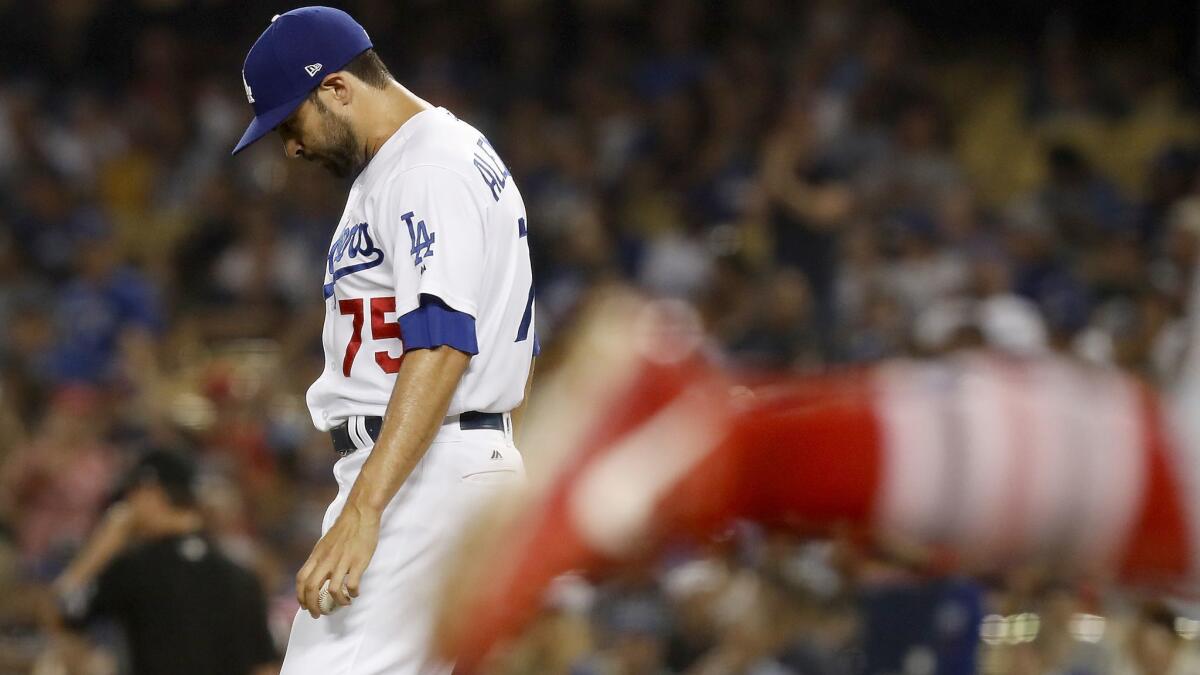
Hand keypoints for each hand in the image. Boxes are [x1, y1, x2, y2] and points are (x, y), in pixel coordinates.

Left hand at [295, 503, 380, 617]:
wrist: (360, 514)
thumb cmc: (344, 528)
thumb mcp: (325, 543)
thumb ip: (320, 558)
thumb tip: (316, 574)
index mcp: (317, 555)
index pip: (301, 579)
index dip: (300, 596)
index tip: (305, 606)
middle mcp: (327, 560)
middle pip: (312, 589)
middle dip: (313, 606)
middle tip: (318, 614)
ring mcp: (342, 561)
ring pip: (332, 590)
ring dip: (337, 602)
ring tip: (343, 603)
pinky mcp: (358, 562)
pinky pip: (351, 585)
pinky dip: (352, 593)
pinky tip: (355, 593)